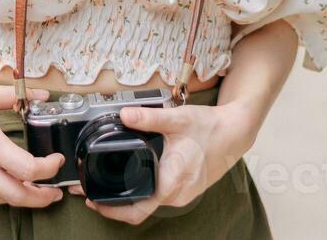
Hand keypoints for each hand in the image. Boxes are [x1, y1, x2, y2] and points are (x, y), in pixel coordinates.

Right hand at [0, 69, 66, 207]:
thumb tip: (40, 93)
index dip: (48, 169)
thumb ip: (14, 95)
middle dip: (41, 199)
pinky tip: (4, 178)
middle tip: (54, 193)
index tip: (56, 160)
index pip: (27, 170)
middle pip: (16, 196)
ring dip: (20, 198)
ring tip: (34, 190)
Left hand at [71, 100, 257, 224]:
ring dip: (128, 199)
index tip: (93, 201)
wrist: (235, 132)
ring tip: (107, 187)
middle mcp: (177, 194)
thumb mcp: (176, 118)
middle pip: (139, 211)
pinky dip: (142, 193)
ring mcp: (182, 195)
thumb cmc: (209, 127)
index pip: (137, 209)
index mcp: (172, 181)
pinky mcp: (185, 190)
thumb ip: (148, 117)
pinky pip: (159, 198)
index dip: (111, 209)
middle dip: (114, 205)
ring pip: (149, 205)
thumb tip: (124, 114)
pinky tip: (132, 179)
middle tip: (91, 193)